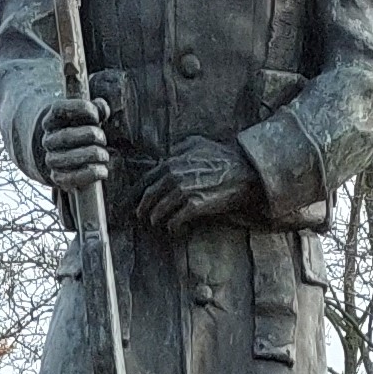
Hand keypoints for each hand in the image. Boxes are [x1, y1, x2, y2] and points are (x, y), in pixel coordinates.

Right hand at [35, 95, 110, 187]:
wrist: (69, 157)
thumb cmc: (83, 130)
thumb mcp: (88, 116)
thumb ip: (97, 108)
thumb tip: (102, 108)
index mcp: (51, 120)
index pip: (59, 109)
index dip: (81, 109)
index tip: (97, 115)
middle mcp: (48, 140)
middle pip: (66, 136)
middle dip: (92, 135)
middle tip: (103, 139)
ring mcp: (51, 160)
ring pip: (70, 158)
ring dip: (95, 155)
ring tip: (104, 155)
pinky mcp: (58, 178)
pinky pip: (73, 178)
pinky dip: (92, 174)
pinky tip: (103, 171)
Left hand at [134, 136, 251, 232]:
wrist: (244, 171)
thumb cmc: (223, 157)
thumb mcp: (199, 143)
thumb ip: (180, 147)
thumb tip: (169, 152)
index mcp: (172, 161)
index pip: (146, 179)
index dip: (134, 192)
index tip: (128, 201)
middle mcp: (174, 176)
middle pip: (148, 197)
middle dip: (141, 209)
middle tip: (139, 217)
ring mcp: (183, 191)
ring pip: (159, 211)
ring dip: (156, 219)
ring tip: (156, 223)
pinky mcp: (194, 206)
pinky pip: (175, 221)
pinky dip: (173, 227)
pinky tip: (175, 230)